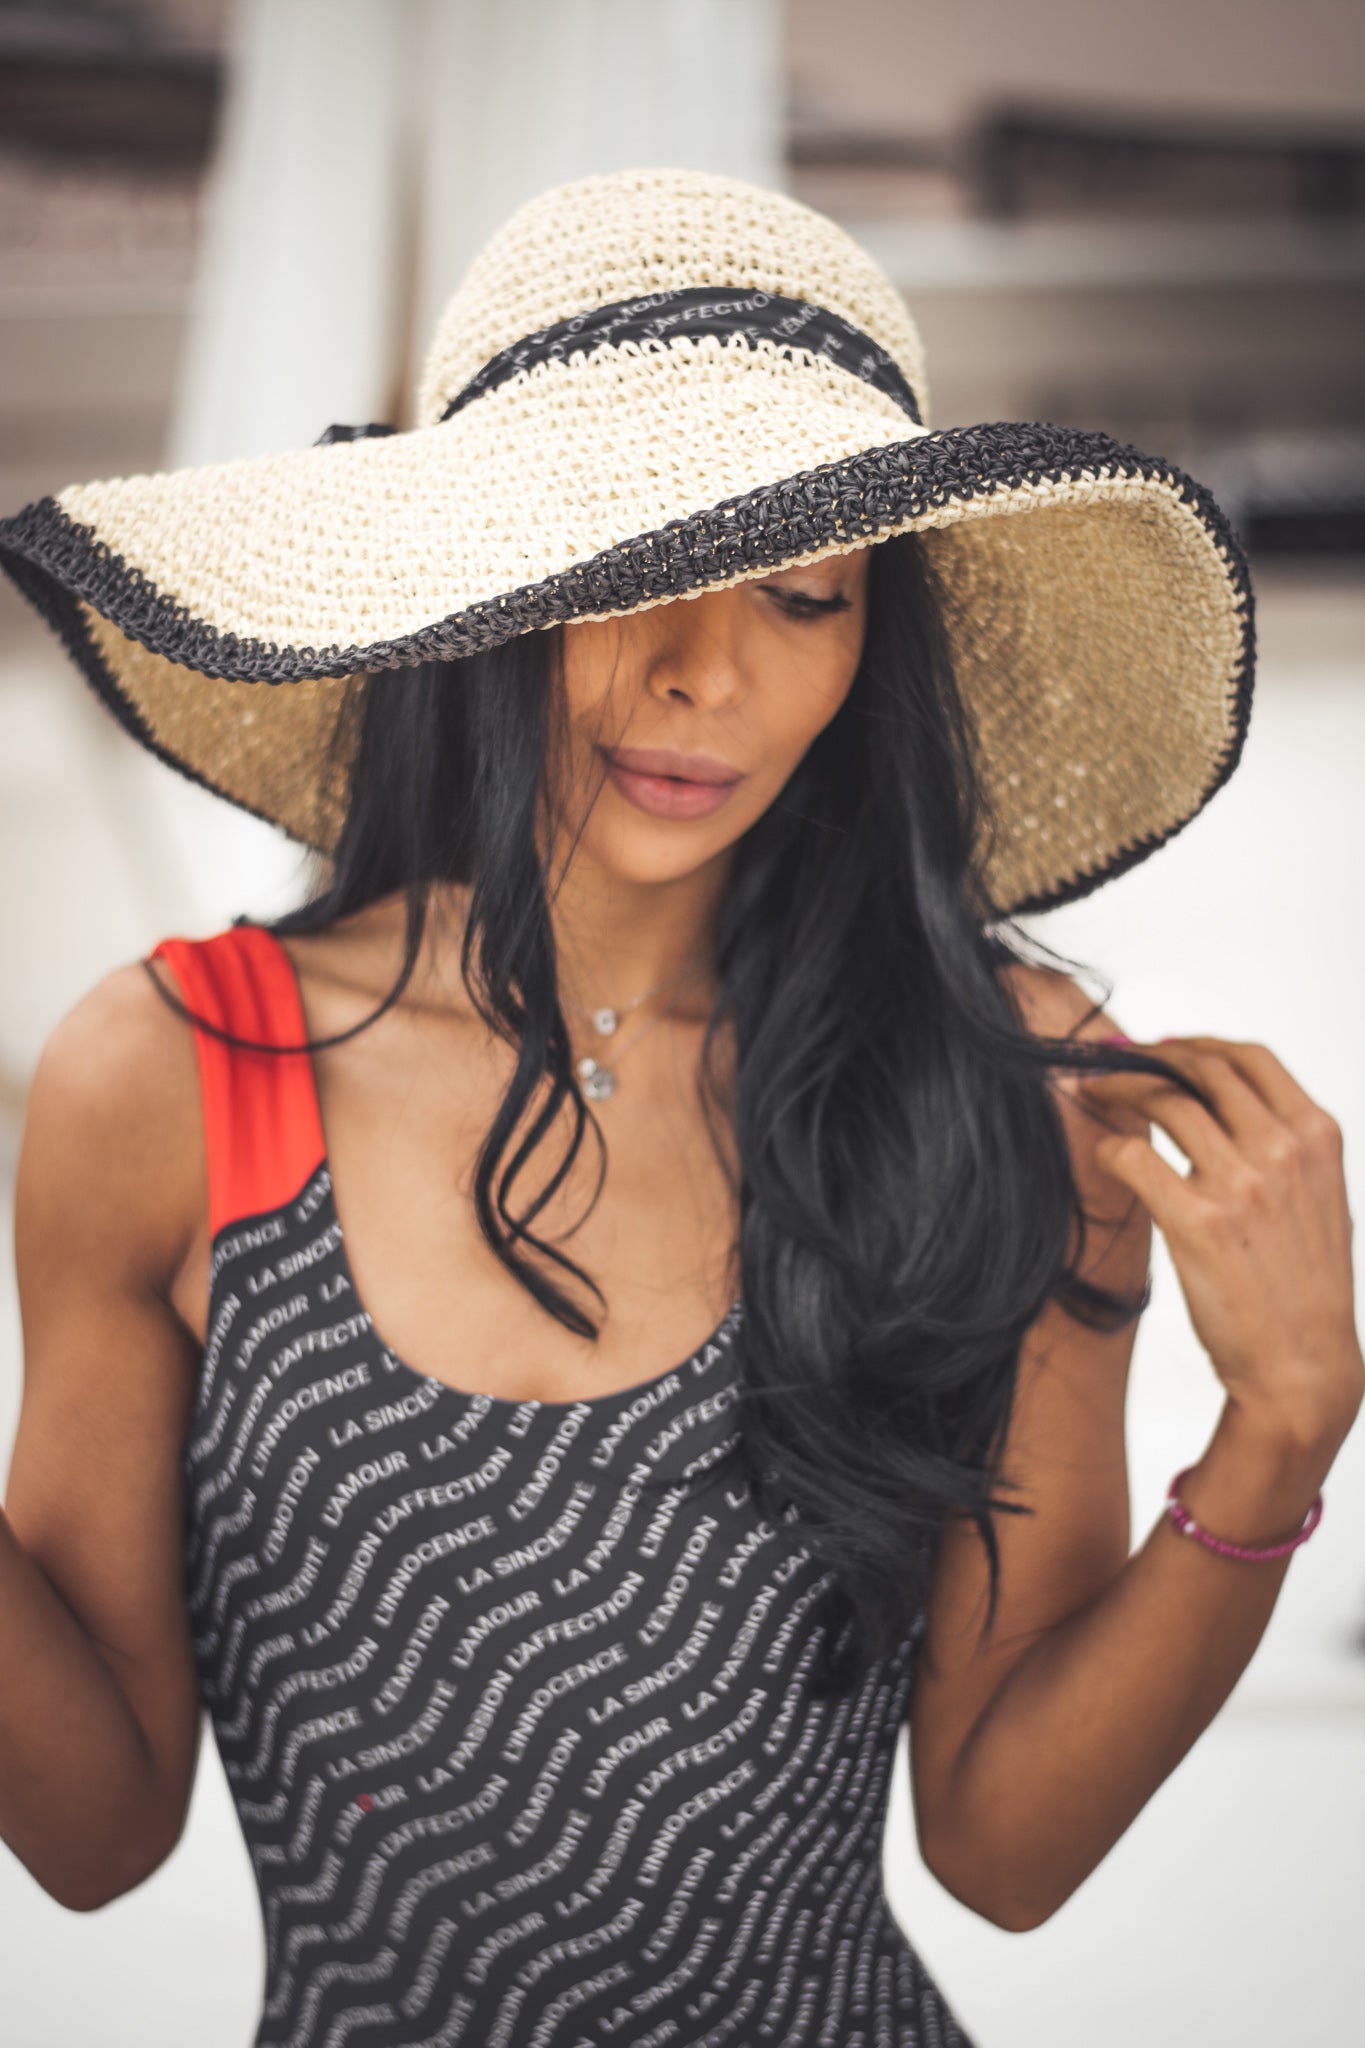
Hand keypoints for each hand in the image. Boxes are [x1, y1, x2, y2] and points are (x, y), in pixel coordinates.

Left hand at [1076, 1036, 1363, 1451]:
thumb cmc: (1302, 1287)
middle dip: (1146, 1057)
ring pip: (1164, 1099)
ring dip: (1117, 1086)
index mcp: (1317, 1136)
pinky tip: (1103, 1154)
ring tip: (1092, 1091)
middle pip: (1201, 1068)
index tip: (1162, 1047)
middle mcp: (1283, 1149)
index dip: (1196, 1043)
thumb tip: (1218, 1106)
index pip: (1250, 1058)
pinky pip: (1135, 1156)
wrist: (1303, 1366)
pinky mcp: (1198, 1221)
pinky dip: (1110, 1146)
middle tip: (1109, 1061)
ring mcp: (1242, 1183)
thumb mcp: (1316, 1199)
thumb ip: (1279, 1147)